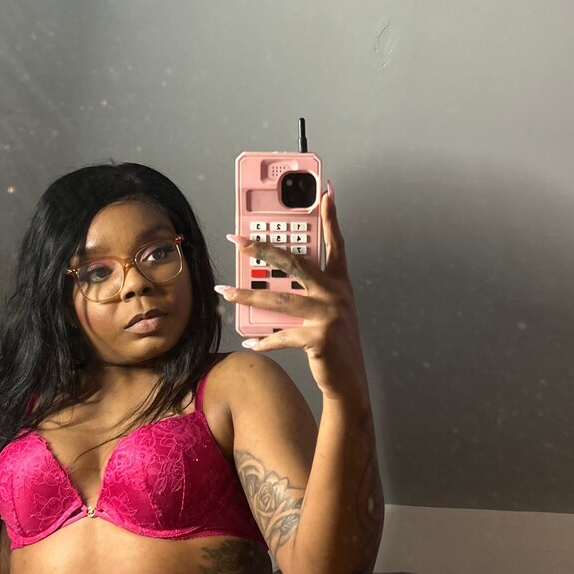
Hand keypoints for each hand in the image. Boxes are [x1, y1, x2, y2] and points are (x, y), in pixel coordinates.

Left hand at [215, 185, 369, 405]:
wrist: (349, 381)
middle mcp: (336, 295)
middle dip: (262, 249)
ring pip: (278, 299)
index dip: (331, 218)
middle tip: (237, 240)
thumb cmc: (335, 344)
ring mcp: (329, 316)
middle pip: (294, 263)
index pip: (335, 244)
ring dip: (246, 295)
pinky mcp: (319, 338)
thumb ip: (310, 292)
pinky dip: (264, 340)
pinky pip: (281, 335)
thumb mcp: (329, 312)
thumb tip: (273, 282)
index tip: (326, 192)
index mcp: (339, 284)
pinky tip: (250, 341)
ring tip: (223, 292)